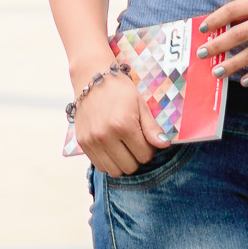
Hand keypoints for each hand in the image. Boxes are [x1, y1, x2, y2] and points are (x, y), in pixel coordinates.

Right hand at [75, 63, 167, 177]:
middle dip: (136, 157)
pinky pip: (99, 166)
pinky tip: (111, 147)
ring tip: (123, 146)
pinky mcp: (82, 143)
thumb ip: (152, 128)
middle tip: (134, 143)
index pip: (144, 155)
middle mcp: (106, 136)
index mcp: (124, 125)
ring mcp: (92, 140)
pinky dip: (108, 161)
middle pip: (130, 166)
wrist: (92, 77)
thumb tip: (164, 145)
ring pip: (114, 171)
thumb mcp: (140, 105)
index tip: (145, 138)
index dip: (149, 149)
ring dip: (122, 162)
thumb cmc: (120, 90)